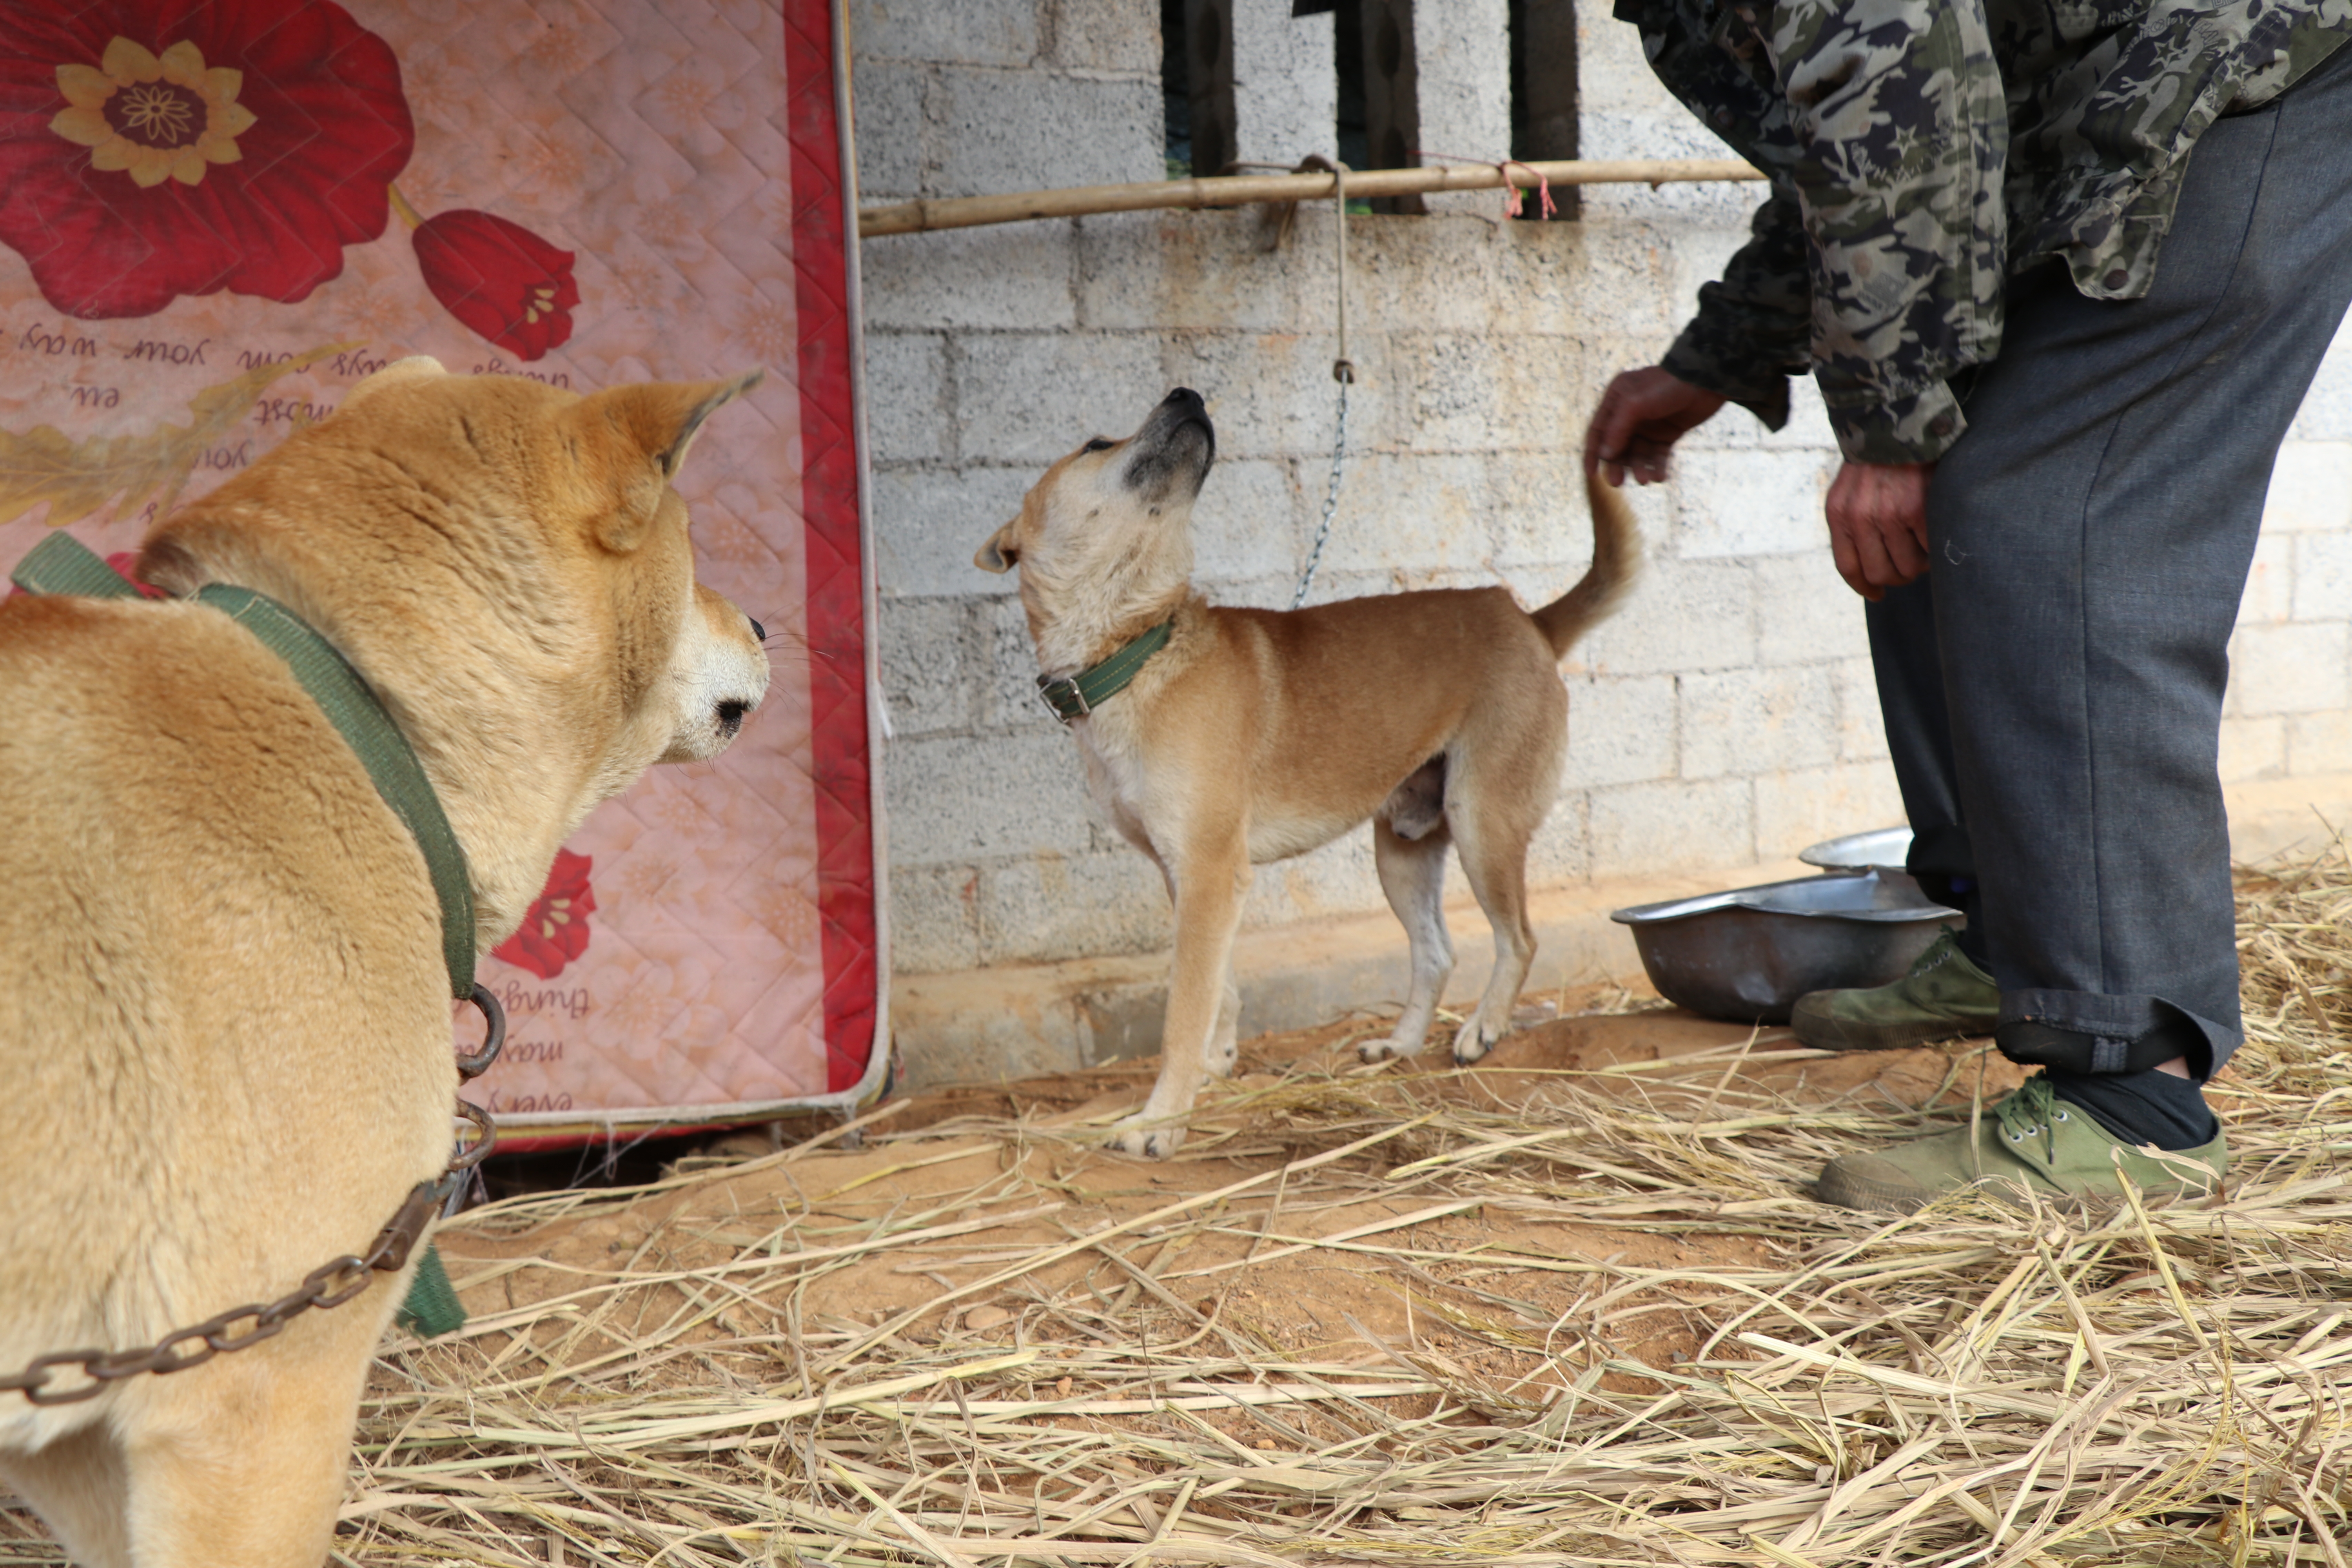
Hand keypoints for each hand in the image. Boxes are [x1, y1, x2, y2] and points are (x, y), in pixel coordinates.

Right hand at [1584, 367, 1725, 485]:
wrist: (1706, 380)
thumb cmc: (1667, 385)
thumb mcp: (1635, 404)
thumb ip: (1617, 429)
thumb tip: (1605, 455)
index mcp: (1616, 400)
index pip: (1598, 431)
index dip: (1593, 453)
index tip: (1592, 474)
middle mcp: (1630, 414)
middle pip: (1617, 446)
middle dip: (1617, 465)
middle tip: (1617, 482)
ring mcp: (1649, 425)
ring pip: (1638, 453)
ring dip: (1639, 468)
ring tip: (1646, 480)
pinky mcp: (1668, 433)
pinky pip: (1658, 455)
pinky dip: (1657, 467)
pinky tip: (1660, 477)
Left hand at [1825, 460, 1933, 600]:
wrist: (1899, 419)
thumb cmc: (1877, 459)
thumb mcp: (1850, 489)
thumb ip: (1853, 522)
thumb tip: (1869, 569)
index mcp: (1839, 514)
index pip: (1848, 567)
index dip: (1864, 586)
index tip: (1876, 594)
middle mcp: (1859, 518)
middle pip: (1880, 573)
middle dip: (1897, 575)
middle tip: (1909, 563)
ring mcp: (1888, 514)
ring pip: (1907, 567)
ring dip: (1919, 563)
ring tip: (1923, 546)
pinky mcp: (1916, 509)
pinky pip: (1928, 548)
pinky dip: (1934, 547)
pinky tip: (1934, 533)